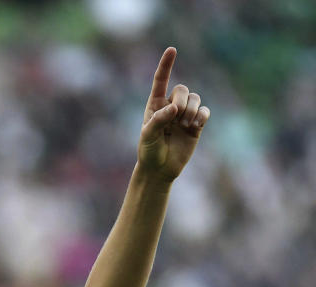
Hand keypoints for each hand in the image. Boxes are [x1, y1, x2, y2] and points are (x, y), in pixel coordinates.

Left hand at [137, 47, 209, 182]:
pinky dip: (201, 117)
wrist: (160, 169)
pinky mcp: (196, 125)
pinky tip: (194, 127)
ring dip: (192, 111)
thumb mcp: (148, 136)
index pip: (161, 80)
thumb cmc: (149, 151)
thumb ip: (158, 120)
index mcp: (155, 105)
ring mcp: (184, 115)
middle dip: (181, 100)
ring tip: (184, 126)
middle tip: (176, 118)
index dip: (166, 65)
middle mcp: (171, 106)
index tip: (172, 50)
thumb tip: (174, 108)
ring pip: (196, 99)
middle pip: (182, 89)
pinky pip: (205, 111)